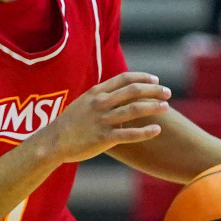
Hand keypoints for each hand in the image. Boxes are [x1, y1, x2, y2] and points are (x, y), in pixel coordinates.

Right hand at [33, 73, 169, 164]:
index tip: (155, 81)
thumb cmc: (70, 123)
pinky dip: (145, 132)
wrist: (53, 142)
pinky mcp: (104, 138)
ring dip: (153, 107)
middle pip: (133, 91)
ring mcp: (102, 121)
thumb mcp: (84, 103)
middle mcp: (101, 103)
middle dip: (154, 91)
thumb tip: (122, 96)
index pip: (124, 79)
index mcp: (96, 93)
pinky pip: (129, 134)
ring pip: (134, 110)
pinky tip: (157, 129)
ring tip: (166, 107)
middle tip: (167, 93)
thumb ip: (102, 97)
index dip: (142, 78)